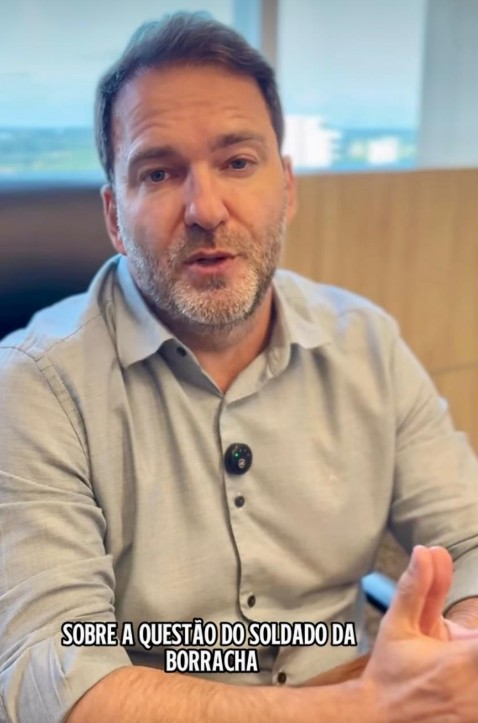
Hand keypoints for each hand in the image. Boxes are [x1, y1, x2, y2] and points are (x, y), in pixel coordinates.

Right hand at [363, 546, 477, 721]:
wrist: (378, 717)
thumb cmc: (389, 671)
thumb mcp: (397, 625)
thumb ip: (416, 587)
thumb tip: (426, 552)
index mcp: (459, 661)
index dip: (477, 631)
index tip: (471, 629)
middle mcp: (474, 691)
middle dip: (474, 639)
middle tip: (459, 640)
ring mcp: (474, 713)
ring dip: (474, 663)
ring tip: (454, 658)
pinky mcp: (471, 722)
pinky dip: (473, 686)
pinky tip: (461, 681)